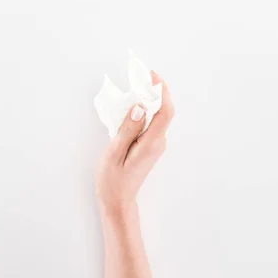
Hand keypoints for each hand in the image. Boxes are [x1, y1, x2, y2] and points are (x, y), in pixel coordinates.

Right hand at [95, 71, 173, 214]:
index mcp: (151, 143)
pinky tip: (131, 107)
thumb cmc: (112, 181)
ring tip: (135, 86)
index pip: (165, 111)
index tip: (151, 75)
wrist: (117, 203)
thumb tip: (139, 107)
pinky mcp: (149, 147)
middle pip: (163, 111)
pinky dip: (144, 111)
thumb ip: (127, 129)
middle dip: (155, 91)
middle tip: (140, 75)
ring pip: (157, 116)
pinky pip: (150, 124)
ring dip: (149, 100)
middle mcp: (158, 142)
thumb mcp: (114, 153)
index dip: (162, 90)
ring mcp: (155, 145)